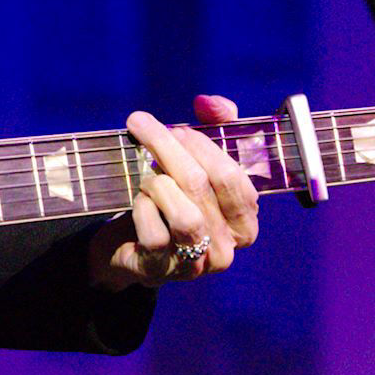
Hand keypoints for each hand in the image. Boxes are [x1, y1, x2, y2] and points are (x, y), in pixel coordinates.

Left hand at [87, 93, 258, 290]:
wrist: (129, 244)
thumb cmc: (171, 198)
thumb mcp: (197, 161)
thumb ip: (214, 126)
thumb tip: (208, 103)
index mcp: (245, 221)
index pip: (232, 177)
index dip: (201, 146)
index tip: (175, 128)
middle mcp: (227, 248)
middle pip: (201, 186)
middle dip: (167, 147)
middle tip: (141, 125)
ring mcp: (195, 264)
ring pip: (185, 216)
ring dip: (156, 182)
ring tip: (144, 173)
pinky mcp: (161, 271)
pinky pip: (156, 234)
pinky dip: (143, 209)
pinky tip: (138, 200)